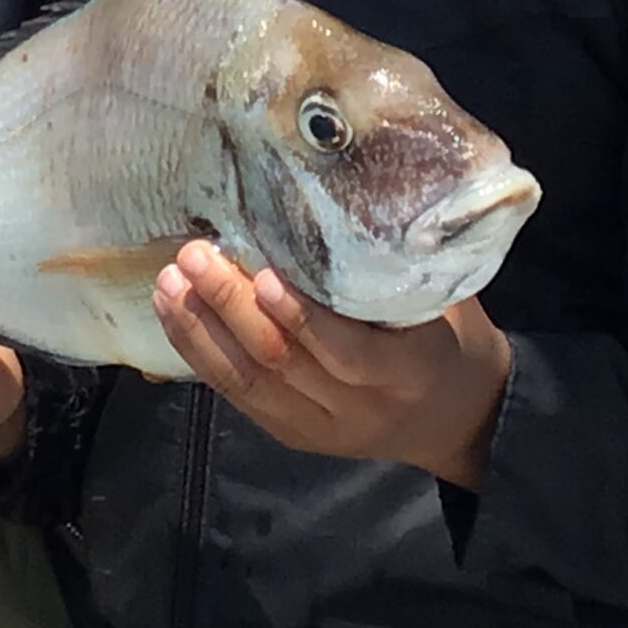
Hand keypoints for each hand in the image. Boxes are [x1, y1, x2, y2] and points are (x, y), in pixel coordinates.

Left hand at [151, 240, 512, 485]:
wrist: (458, 417)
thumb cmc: (448, 334)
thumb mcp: (441, 299)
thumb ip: (393, 267)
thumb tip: (336, 195)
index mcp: (408, 372)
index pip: (350, 352)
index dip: (302, 317)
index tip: (263, 274)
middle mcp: (360, 408)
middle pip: (285, 362)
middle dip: (232, 308)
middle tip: (195, 256)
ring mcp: (321, 427)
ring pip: (251, 381)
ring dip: (203, 329)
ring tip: (169, 281)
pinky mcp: (291, 432)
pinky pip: (238, 394)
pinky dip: (200, 352)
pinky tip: (172, 312)